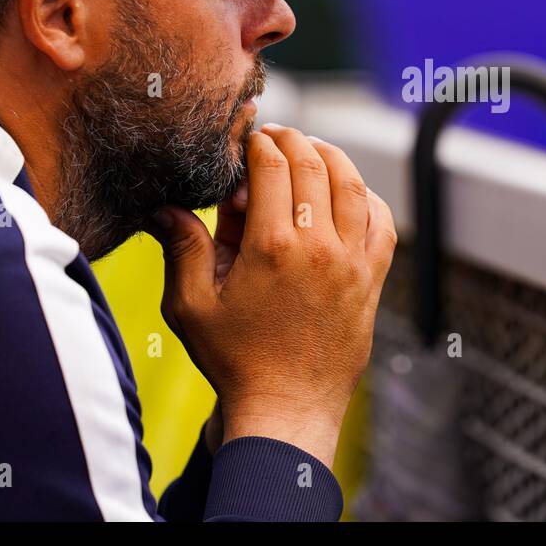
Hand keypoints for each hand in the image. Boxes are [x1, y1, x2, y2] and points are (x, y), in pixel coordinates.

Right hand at [145, 123, 395, 467]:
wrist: (287, 409)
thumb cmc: (235, 361)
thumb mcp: (191, 306)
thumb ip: (182, 248)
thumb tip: (164, 206)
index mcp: (272, 247)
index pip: (272, 167)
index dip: (259, 144)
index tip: (249, 140)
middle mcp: (319, 247)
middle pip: (314, 166)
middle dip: (293, 141)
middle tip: (277, 136)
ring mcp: (352, 263)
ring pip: (354, 187)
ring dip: (333, 159)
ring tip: (313, 150)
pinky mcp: (371, 281)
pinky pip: (382, 224)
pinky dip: (368, 198)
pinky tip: (351, 193)